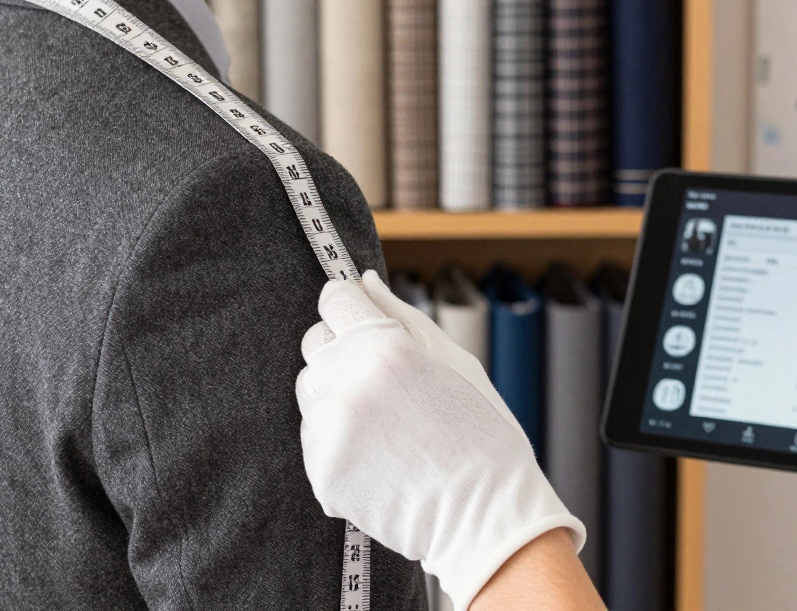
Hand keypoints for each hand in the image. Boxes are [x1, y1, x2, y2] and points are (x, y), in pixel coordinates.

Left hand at [297, 271, 584, 610]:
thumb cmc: (481, 433)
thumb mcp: (455, 361)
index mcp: (385, 346)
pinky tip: (379, 456)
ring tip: (386, 424)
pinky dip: (339, 443)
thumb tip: (364, 281)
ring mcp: (330, 430)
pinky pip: (315, 438)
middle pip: (315, 344)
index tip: (360, 318)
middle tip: (387, 383)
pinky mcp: (322, 471)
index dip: (349, 307)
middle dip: (343, 352)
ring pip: (311, 392)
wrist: (485, 515)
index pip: (334, 301)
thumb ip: (402, 316)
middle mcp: (348, 382)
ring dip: (337, 397)